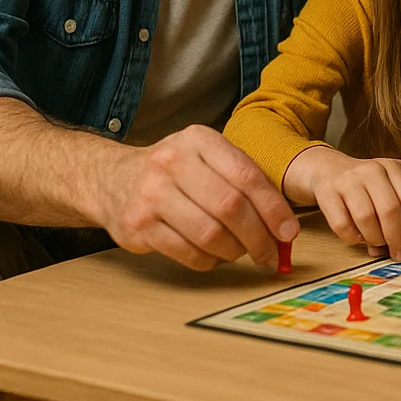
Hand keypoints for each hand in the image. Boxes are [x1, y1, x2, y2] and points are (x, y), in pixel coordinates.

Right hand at [92, 125, 298, 271]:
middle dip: (259, 236)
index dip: (273, 208)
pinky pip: (188, 253)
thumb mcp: (205, 157)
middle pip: (230, 207)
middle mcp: (173, 162)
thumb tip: (284, 225)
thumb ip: (243, 180)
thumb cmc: (173, 171)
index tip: (289, 232)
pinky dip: (209, 260)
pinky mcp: (138, 226)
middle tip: (271, 252)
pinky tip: (214, 255)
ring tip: (241, 252)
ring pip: (210, 234)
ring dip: (234, 251)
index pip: (247, 175)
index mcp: (198, 140)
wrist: (110, 178)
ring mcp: (152, 195)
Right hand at [289, 148, 400, 260]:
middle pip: (389, 210)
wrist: (328, 169)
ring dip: (374, 238)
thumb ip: (398, 214)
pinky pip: (342, 225)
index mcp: (391, 168)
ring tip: (376, 242)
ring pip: (366, 218)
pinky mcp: (327, 192)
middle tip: (398, 255)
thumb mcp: (385, 190)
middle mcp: (371, 171)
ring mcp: (348, 180)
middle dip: (396, 239)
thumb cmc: (364, 186)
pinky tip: (357, 237)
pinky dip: (353, 238)